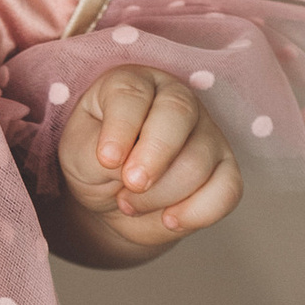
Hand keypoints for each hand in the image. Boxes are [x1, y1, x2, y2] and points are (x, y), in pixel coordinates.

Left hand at [56, 65, 243, 250]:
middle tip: (130, 185)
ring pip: (198, 162)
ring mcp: (207, 133)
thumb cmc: (94, 163)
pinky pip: (227, 191)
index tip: (107, 160)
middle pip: (178, 115)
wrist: (114, 197)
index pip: (132, 93)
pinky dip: (198, 213)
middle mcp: (176, 100)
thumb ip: (94, 154)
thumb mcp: (78, 154)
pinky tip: (169, 221)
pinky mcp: (224, 170)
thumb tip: (124, 165)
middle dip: (153, 156)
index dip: (122, 128)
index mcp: (134, 84)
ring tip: (128, 203)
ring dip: (160, 195)